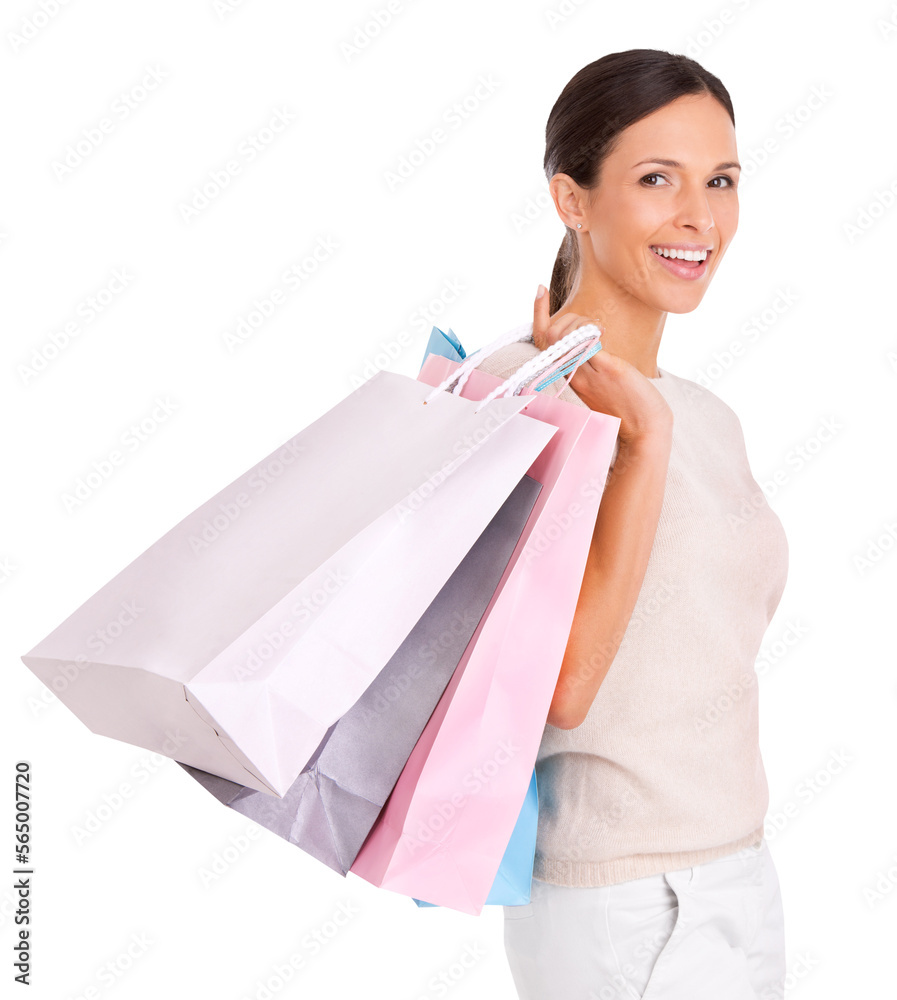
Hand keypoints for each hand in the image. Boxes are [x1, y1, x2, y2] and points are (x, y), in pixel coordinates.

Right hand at [533, 284, 671, 445]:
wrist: (645, 431)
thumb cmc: (627, 407)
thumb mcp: (601, 382)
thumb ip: (589, 362)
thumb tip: (590, 339)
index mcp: (570, 378)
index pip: (544, 343)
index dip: (538, 314)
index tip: (540, 288)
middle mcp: (574, 375)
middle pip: (551, 335)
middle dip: (567, 317)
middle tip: (591, 326)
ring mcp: (589, 373)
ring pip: (567, 337)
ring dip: (580, 323)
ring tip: (600, 332)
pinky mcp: (608, 370)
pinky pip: (589, 343)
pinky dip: (591, 332)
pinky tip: (602, 334)